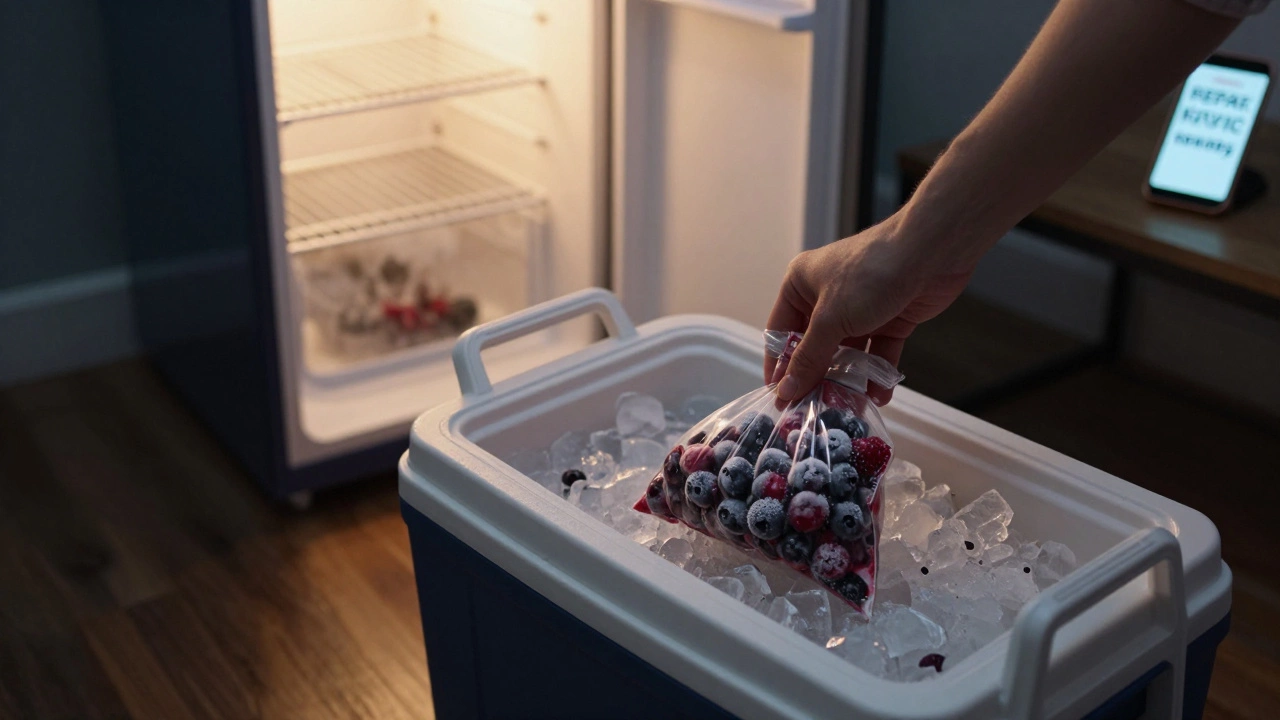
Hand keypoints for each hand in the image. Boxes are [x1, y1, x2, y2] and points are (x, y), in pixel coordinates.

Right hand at [765, 211, 974, 405]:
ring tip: (846, 408)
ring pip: (847, 353)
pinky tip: (878, 396)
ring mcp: (860, 309)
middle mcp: (827, 297)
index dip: (780, 365)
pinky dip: (878, 374)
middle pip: (815, 346)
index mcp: (801, 285)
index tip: (780, 397)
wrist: (931, 252)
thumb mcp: (830, 319)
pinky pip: (878, 353)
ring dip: (848, 380)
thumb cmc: (870, 272)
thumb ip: (808, 358)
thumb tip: (785, 390)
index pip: (781, 332)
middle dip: (817, 377)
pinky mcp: (890, 320)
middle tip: (813, 409)